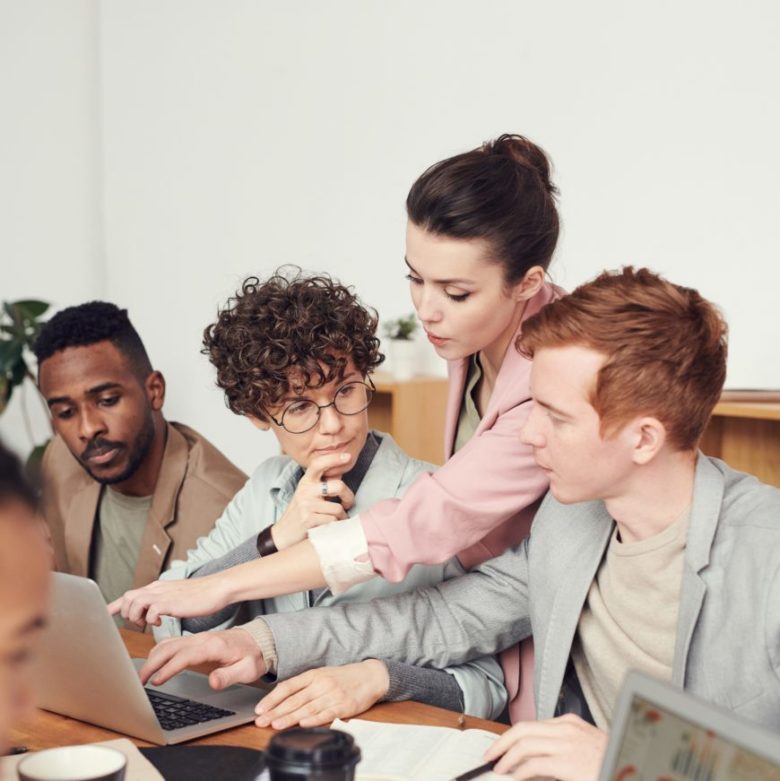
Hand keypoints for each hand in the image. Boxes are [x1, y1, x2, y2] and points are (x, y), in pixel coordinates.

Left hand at [108, 573, 231, 628]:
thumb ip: (162, 602)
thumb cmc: (200, 595)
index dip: (114, 606)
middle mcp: (156, 589)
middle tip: (140, 623)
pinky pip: (150, 612)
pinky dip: (151, 619)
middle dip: (127, 613)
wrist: (217, 588)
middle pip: (127, 598)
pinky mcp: (171, 602)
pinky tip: (161, 622)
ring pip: (134, 603)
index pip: (129, 595)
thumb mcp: (176, 596)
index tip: (104, 615)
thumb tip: (154, 611)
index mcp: (157, 587)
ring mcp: (163, 594)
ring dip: (137, 617)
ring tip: (149, 623)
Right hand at [139, 627, 265, 687]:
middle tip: (140, 680)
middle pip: (170, 647)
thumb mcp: (247, 669)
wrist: (259, 641)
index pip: (185, 655)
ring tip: (142, 675)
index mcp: (213, 645)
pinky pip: (172, 643)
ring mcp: (198, 638)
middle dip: (152, 663)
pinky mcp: (195, 641)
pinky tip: (153, 662)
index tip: (157, 681)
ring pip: (168, 643)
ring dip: (153, 657)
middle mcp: (202, 639)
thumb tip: (212, 682)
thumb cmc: (253, 656)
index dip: (169, 668)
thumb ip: (230, 676)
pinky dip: (159, 651)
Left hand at [254, 660, 388, 728]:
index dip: (272, 698)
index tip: (260, 708)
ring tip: (275, 724)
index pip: (288, 686)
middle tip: (261, 721)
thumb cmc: (343, 677)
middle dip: (275, 711)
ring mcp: (332, 695)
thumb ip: (304, 685)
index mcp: (314, 675)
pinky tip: (303, 724)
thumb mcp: (322, 674)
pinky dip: (314, 720)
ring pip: (307, 708)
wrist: (370, 675)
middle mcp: (321, 684)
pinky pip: (326, 714)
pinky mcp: (343, 706)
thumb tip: (282, 698)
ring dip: (290, 718)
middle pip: (294, 699)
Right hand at [272, 451, 354, 549]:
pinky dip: (335, 525)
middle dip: (349, 496)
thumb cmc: (300, 513)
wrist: (283, 534)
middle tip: (348, 503)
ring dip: (341, 516)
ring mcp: (306, 505)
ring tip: (336, 519)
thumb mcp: (308, 495)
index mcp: (306, 482)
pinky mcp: (309, 519)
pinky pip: (333, 520)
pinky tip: (329, 526)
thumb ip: (323, 484)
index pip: (319, 464)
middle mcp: (305, 491)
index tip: (347, 456)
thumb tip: (340, 471)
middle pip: (338, 486)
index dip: (334, 458)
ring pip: (338, 508)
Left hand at [484, 714, 607, 780]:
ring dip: (506, 757)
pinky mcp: (568, 762)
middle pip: (523, 729)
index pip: (532, 725)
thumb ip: (560, 752)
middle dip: (502, 742)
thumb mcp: (585, 751)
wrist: (635, 766)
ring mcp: (567, 744)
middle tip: (490, 755)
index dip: (512, 736)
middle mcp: (567, 728)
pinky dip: (519, 771)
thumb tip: (534, 765)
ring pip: (524, 744)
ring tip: (498, 768)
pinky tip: (514, 778)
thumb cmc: (611, 762)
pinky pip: (534, 764)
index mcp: (570, 723)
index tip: (501, 747)